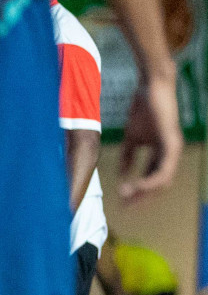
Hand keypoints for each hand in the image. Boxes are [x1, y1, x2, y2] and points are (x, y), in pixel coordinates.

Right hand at [117, 75, 182, 200]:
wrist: (151, 87)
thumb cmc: (143, 108)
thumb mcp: (131, 137)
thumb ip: (127, 155)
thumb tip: (120, 174)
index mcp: (161, 153)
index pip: (150, 178)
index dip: (136, 191)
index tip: (120, 200)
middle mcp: (170, 155)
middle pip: (158, 184)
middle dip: (140, 197)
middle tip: (124, 206)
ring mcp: (173, 150)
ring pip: (163, 181)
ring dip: (144, 192)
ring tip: (126, 196)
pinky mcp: (172, 145)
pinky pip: (164, 170)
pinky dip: (150, 180)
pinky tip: (137, 185)